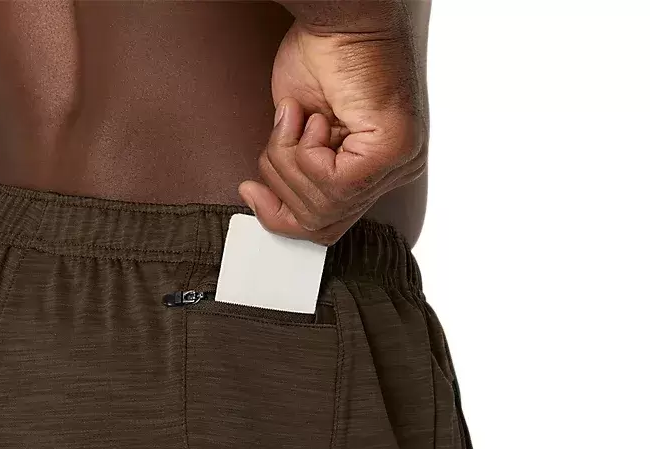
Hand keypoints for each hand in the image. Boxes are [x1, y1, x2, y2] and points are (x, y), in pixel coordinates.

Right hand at [238, 20, 427, 244]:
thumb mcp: (297, 133)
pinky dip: (306, 151)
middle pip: (320, 223)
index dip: (281, 217)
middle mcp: (395, 170)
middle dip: (282, 182)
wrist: (340, 16)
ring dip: (290, 158)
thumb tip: (269, 206)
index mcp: (378, 169)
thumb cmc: (323, 56)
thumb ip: (296, 174)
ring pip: (322, 206)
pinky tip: (314, 117)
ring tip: (299, 117)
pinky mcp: (391, 150)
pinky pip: (334, 184)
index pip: (328, 226)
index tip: (252, 192)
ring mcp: (398, 163)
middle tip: (282, 134)